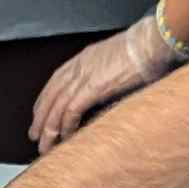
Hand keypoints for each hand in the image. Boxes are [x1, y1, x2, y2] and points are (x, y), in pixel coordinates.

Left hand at [32, 6, 182, 152]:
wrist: (153, 42)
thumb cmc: (145, 49)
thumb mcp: (119, 60)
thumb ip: (108, 74)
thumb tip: (109, 88)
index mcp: (85, 58)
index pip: (57, 81)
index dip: (46, 100)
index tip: (40, 114)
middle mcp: (80, 66)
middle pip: (51, 95)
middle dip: (41, 117)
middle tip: (35, 136)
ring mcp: (85, 76)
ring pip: (57, 105)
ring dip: (49, 128)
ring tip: (45, 146)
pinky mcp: (93, 87)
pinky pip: (71, 110)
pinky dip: (65, 125)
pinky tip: (64, 138)